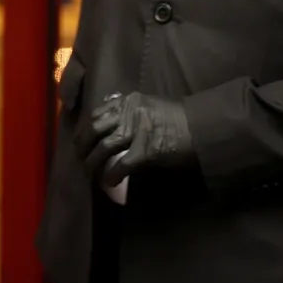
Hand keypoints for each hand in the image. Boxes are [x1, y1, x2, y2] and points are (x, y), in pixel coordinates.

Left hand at [76, 92, 195, 187]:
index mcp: (128, 100)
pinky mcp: (146, 150)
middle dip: (82, 144)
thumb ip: (127, 107)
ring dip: (92, 162)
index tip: (79, 138)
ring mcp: (136, 131)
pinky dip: (112, 175)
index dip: (84, 128)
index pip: (97, 112)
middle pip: (94, 128)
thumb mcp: (148, 103)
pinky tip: (108, 182)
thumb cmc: (177, 118)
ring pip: (104, 147)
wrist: (202, 127)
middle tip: (79, 157)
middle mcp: (128, 112)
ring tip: (89, 173)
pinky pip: (121, 165)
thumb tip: (108, 111)